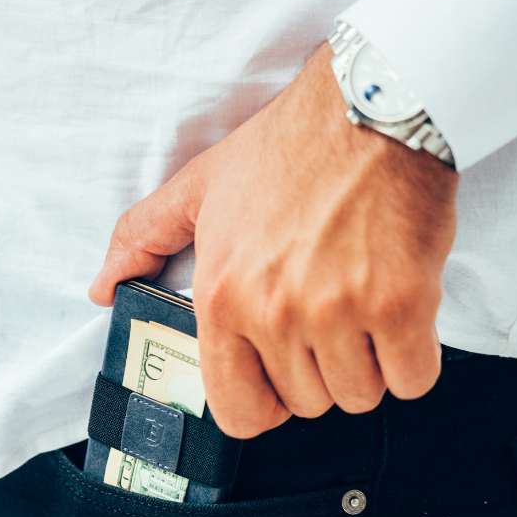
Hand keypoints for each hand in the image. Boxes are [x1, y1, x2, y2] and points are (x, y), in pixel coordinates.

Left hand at [90, 43, 456, 437]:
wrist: (371, 106)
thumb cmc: (288, 147)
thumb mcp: (199, 186)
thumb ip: (142, 238)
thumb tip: (102, 287)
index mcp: (221, 296)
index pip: (238, 410)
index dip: (262, 403)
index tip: (277, 381)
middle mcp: (274, 312)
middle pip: (307, 403)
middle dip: (319, 371)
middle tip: (326, 316)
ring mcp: (340, 312)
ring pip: (360, 395)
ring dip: (367, 365)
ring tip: (362, 308)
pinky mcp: (403, 305)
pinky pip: (414, 379)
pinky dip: (413, 358)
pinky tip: (401, 316)